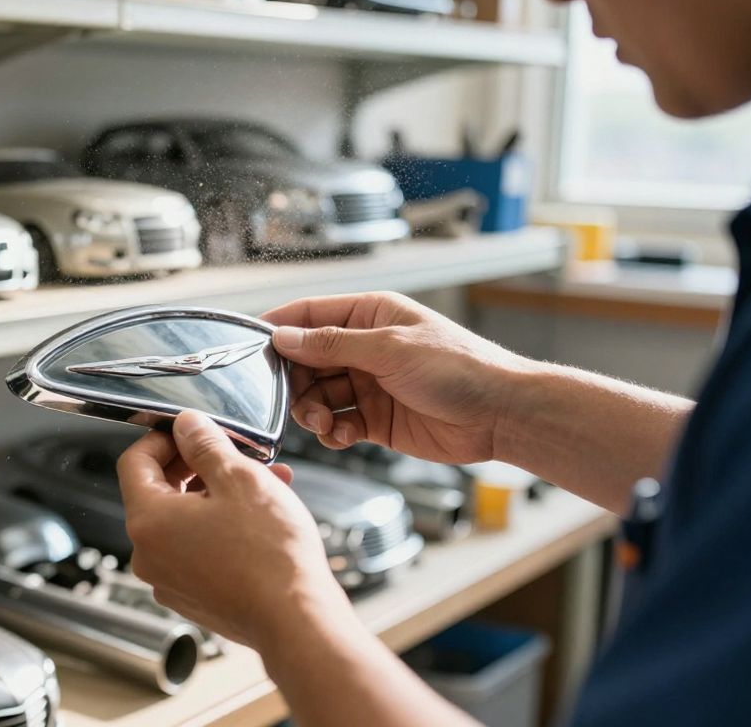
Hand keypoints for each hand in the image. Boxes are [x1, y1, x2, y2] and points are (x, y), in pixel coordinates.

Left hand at [117, 410, 350, 650]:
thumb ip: (205, 444)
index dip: (163, 438)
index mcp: (148, 521)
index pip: (134, 462)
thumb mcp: (238, 478)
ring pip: (186, 520)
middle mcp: (149, 555)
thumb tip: (186, 426)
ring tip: (266, 482)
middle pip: (160, 491)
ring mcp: (170, 580)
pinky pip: (198, 548)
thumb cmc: (270, 555)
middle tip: (236, 454)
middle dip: (201, 466)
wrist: (296, 620)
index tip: (190, 430)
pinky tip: (261, 517)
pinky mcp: (194, 597)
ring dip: (220, 495)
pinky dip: (223, 527)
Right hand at [262, 292, 533, 464]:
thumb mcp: (390, 349)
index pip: (308, 314)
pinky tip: (344, 436)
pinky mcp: (376, 419)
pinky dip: (334, 432)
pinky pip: (338, 423)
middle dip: (294, 383)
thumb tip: (284, 337)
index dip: (277, 329)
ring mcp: (370, 384)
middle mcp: (365, 347)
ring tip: (325, 424)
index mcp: (369, 315)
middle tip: (295, 402)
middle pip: (306, 360)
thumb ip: (332, 344)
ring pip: (318, 395)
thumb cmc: (460, 367)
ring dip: (313, 411)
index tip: (249, 349)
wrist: (501, 414)